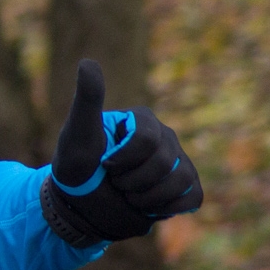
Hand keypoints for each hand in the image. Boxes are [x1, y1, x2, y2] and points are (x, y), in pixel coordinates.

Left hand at [40, 59, 202, 246]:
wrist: (81, 207)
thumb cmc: (76, 168)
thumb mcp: (77, 135)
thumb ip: (87, 100)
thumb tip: (87, 62)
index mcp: (142, 121)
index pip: (148, 139)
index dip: (124, 160)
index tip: (104, 165)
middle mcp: (164, 137)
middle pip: (165, 162)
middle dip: (133, 181)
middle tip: (115, 182)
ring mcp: (178, 162)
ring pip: (181, 180)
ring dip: (148, 198)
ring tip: (129, 196)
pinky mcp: (185, 187)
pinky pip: (193, 197)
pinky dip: (168, 208)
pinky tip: (148, 206)